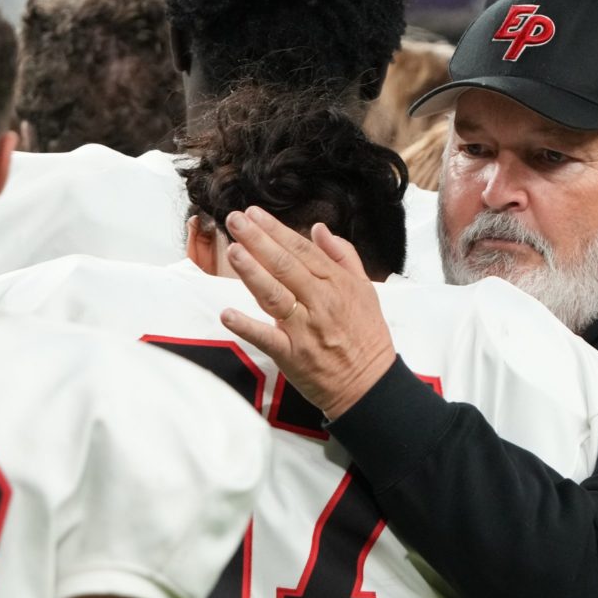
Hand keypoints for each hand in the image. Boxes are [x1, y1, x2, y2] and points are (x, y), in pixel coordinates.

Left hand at [219, 207, 396, 419]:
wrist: (370, 383)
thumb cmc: (367, 336)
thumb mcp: (365, 289)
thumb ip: (343, 256)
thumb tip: (319, 229)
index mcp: (337, 284)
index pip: (302, 250)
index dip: (277, 230)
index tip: (255, 213)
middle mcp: (321, 302)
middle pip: (285, 266)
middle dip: (259, 240)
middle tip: (236, 220)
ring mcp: (306, 329)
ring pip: (275, 295)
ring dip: (252, 273)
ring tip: (234, 251)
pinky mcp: (294, 356)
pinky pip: (267, 338)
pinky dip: (247, 327)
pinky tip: (227, 314)